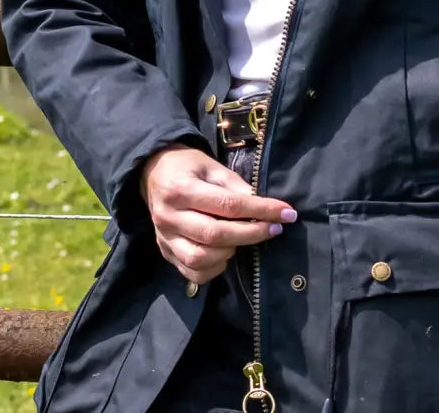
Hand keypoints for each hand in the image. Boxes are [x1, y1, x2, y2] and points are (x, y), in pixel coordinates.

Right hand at [139, 144, 296, 285]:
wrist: (152, 171)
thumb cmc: (186, 165)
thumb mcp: (210, 165)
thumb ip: (234, 185)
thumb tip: (261, 205)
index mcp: (181, 189)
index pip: (227, 205)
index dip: (261, 211)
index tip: (286, 213)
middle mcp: (169, 216)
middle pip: (215, 235)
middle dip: (252, 234)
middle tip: (274, 229)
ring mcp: (164, 238)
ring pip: (201, 259)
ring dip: (230, 252)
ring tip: (242, 238)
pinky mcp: (165, 252)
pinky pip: (193, 273)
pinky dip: (214, 268)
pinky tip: (224, 253)